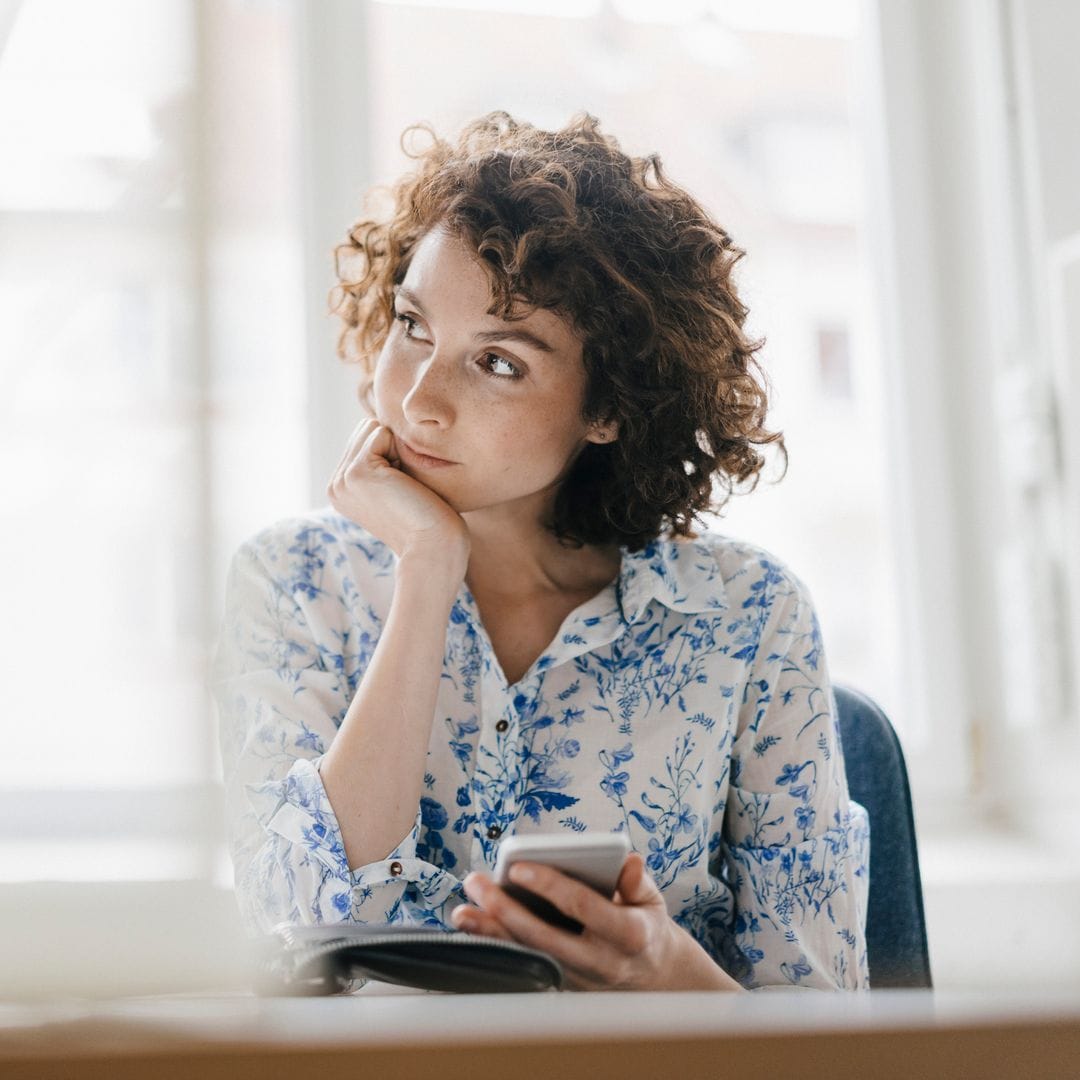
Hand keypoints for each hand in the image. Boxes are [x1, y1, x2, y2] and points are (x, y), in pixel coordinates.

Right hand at [327, 417, 469, 568]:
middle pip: (367, 429)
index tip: (403, 491)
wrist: (434, 547)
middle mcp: (336, 484)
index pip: (366, 439)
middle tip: (406, 488)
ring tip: (405, 487)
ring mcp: (342, 479)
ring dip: (398, 450)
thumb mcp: (398, 487)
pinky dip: (401, 452)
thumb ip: (384, 461)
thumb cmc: (428, 520)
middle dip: (393, 448)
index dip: (393, 455)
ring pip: (374, 428)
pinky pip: (383, 433)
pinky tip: (406, 485)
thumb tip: (386, 427)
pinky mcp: (357, 472)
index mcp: (342, 488)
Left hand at [449, 851, 743, 991]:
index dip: (549, 885)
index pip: (582, 906)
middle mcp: (599, 962)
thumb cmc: (645, 925)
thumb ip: (637, 881)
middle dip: (505, 911)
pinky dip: (497, 948)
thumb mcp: (651, 900)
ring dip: (491, 935)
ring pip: (528, 956)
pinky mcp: (561, 985)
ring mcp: (578, 979)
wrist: (653, 976)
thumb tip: (628, 861)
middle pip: (543, 938)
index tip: (518, 867)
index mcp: (627, 935)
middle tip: (477, 884)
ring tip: (461, 912)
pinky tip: (473, 930)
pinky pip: (525, 964)